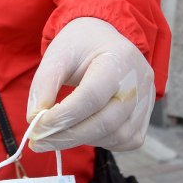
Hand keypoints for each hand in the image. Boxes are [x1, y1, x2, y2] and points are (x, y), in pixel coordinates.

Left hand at [26, 17, 155, 151]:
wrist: (104, 40)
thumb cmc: (80, 47)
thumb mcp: (57, 55)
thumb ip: (44, 84)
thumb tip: (35, 118)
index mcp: (119, 58)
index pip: (91, 96)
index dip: (63, 116)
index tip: (37, 128)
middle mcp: (140, 81)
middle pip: (106, 121)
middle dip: (68, 137)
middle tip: (39, 142)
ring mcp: (147, 100)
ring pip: (116, 136)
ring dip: (82, 140)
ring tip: (58, 133)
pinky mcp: (146, 117)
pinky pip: (126, 140)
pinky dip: (101, 141)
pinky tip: (83, 130)